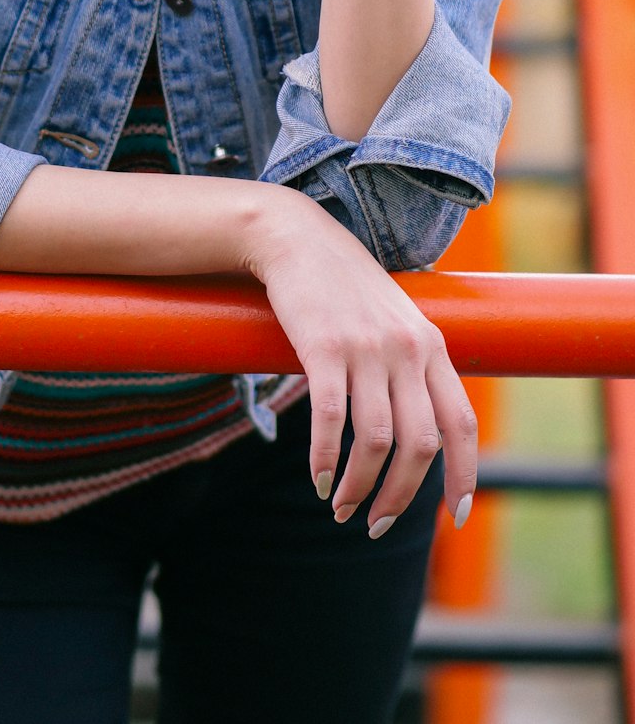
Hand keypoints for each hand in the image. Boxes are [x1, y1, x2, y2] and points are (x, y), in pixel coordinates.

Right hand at [250, 187, 476, 535]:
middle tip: (375, 525)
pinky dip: (325, 459)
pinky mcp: (324, 346)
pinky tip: (319, 480)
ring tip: (342, 508)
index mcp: (432, 345)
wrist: (298, 238)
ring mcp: (366, 347)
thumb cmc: (345, 285)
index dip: (463, 476)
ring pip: (375, 441)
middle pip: (419, 445)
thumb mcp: (396, 319)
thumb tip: (422, 434)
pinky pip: (330, 418)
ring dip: (360, 488)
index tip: (456, 517)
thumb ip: (414, 366)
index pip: (462, 423)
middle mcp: (407, 348)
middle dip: (399, 497)